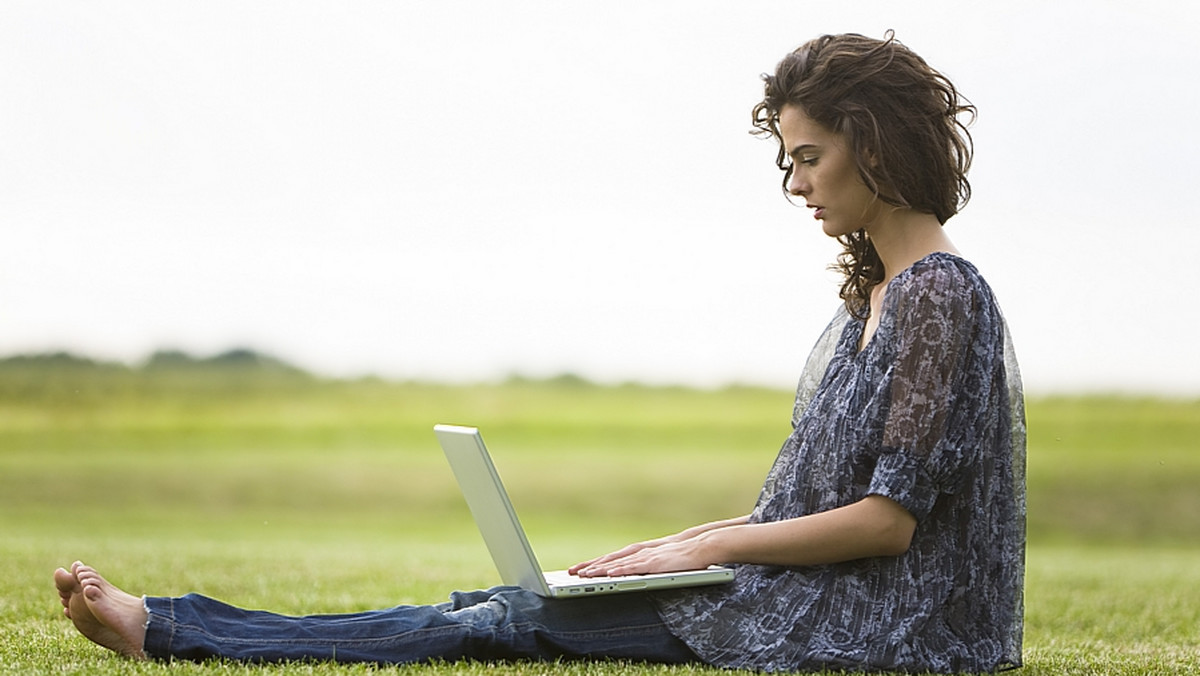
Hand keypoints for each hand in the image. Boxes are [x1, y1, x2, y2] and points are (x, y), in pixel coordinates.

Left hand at [569, 535, 711, 577]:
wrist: (701, 546)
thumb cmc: (680, 556)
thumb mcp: (657, 560)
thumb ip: (642, 565)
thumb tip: (628, 574)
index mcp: (638, 552)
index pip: (610, 558)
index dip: (593, 564)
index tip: (577, 570)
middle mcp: (638, 552)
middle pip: (609, 559)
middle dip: (589, 566)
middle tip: (571, 572)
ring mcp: (646, 556)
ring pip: (619, 563)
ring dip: (600, 568)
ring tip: (585, 575)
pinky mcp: (656, 563)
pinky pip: (635, 567)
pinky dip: (621, 570)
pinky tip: (610, 573)